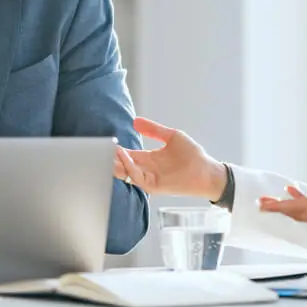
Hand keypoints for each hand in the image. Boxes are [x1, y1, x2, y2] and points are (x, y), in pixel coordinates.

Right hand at [114, 117, 228, 199]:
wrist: (207, 170)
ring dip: (117, 162)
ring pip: (126, 172)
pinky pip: (137, 178)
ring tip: (111, 150)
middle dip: (111, 158)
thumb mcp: (171, 136)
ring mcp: (149, 178)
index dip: (116, 149)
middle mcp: (146, 169)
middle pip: (122, 165)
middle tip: (100, 148)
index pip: (127, 154)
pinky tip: (125, 157)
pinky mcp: (154, 186)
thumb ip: (153, 129)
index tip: (107, 141)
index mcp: (148, 158)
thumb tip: (135, 121)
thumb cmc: (192, 155)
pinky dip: (129, 168)